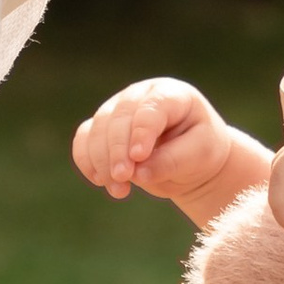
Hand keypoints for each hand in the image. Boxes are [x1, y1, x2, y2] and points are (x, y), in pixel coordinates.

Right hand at [72, 79, 269, 223]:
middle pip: (119, 117)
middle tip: (123, 177)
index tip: (138, 157)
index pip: (150, 108)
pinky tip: (100, 181)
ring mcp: (117, 110)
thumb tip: (140, 172)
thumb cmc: (200, 150)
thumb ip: (173, 160)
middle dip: (117, 149)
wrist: (190, 160)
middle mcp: (140, 96)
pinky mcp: (102, 129)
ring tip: (119, 190)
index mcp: (170, 94)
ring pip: (97, 129)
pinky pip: (83, 141)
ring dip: (101, 161)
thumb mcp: (200, 155)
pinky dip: (86, 161)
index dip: (142, 131)